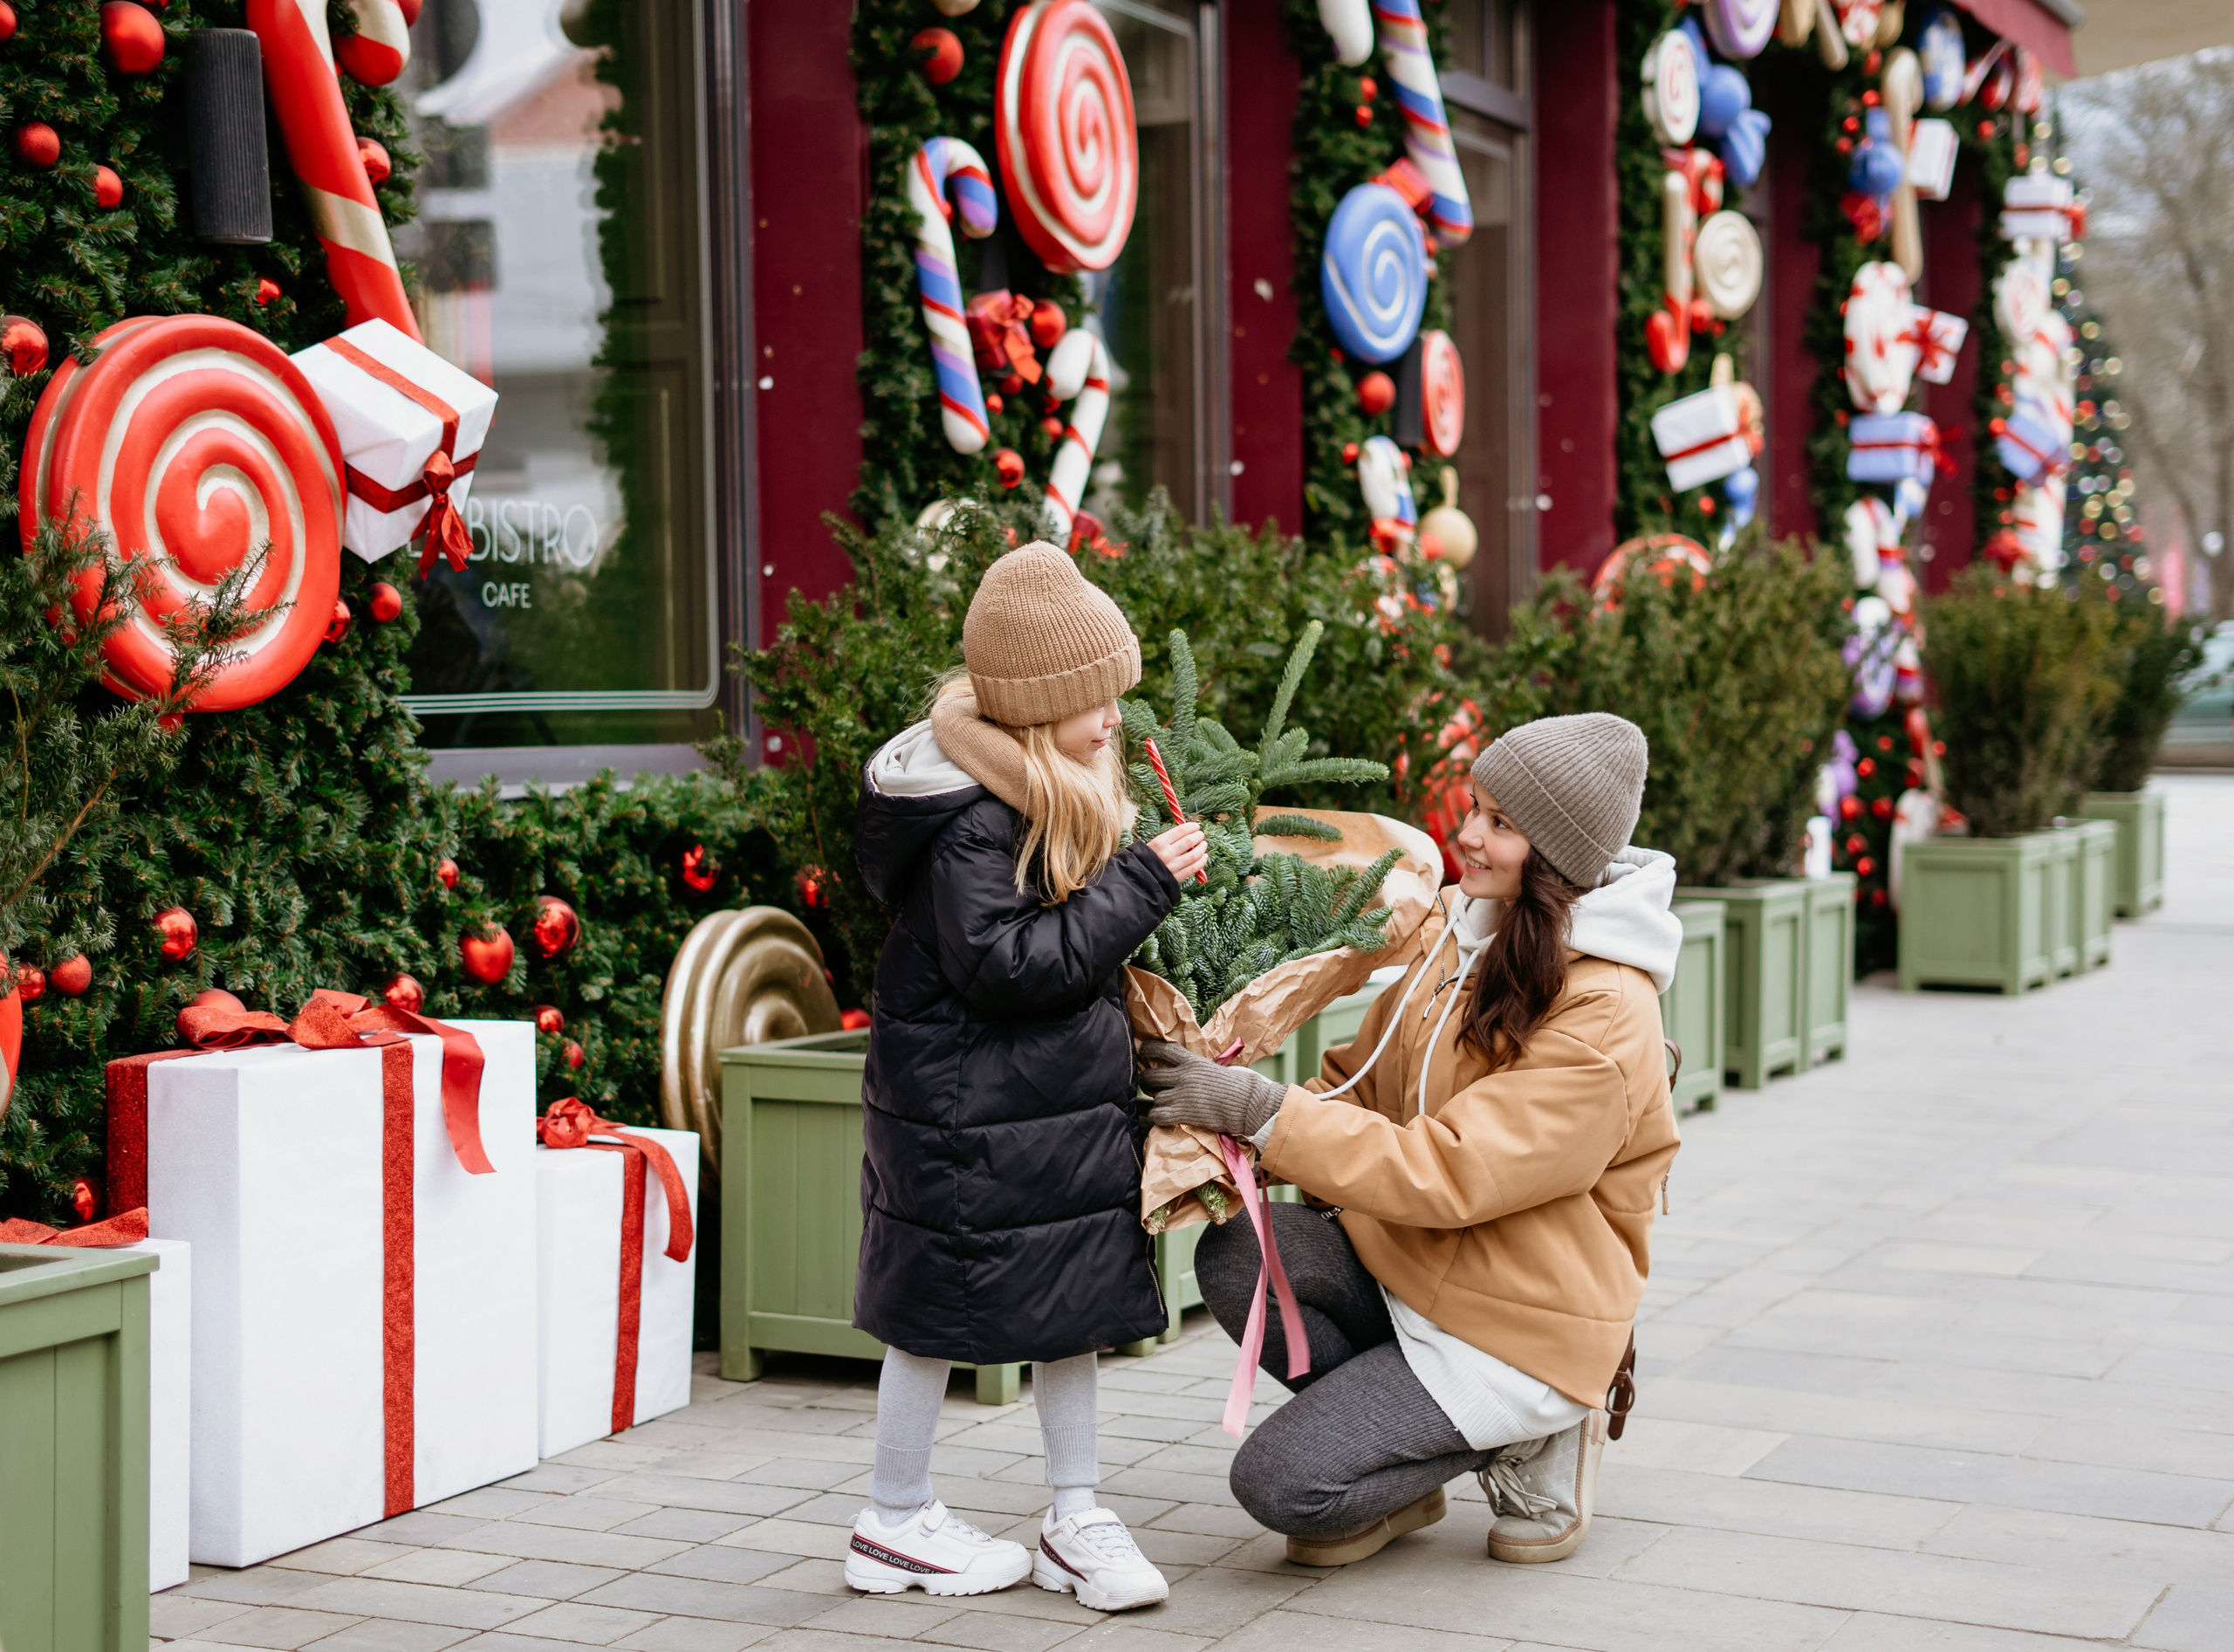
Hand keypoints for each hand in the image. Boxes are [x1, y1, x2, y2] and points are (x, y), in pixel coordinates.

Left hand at [1137, 1038, 1286, 1137]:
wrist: (1248, 1103)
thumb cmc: (1238, 1084)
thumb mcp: (1214, 1067)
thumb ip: (1196, 1067)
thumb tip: (1186, 1067)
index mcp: (1192, 1061)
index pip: (1162, 1049)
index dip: (1148, 1049)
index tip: (1142, 1051)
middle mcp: (1182, 1075)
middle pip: (1149, 1075)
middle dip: (1147, 1081)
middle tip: (1152, 1086)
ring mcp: (1181, 1094)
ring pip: (1153, 1097)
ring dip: (1156, 1102)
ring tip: (1164, 1105)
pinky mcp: (1182, 1112)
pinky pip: (1157, 1114)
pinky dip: (1157, 1117)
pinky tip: (1164, 1117)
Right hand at [1147, 821, 1206, 882]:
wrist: (1137, 879)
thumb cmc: (1143, 860)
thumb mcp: (1151, 845)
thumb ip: (1167, 839)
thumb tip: (1185, 832)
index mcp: (1159, 842)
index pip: (1181, 830)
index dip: (1191, 827)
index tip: (1196, 826)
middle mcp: (1167, 853)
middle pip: (1189, 841)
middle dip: (1198, 836)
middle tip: (1201, 835)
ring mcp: (1173, 866)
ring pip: (1194, 855)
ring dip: (1202, 848)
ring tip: (1204, 845)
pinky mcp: (1176, 878)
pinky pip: (1194, 868)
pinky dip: (1202, 862)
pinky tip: (1204, 857)